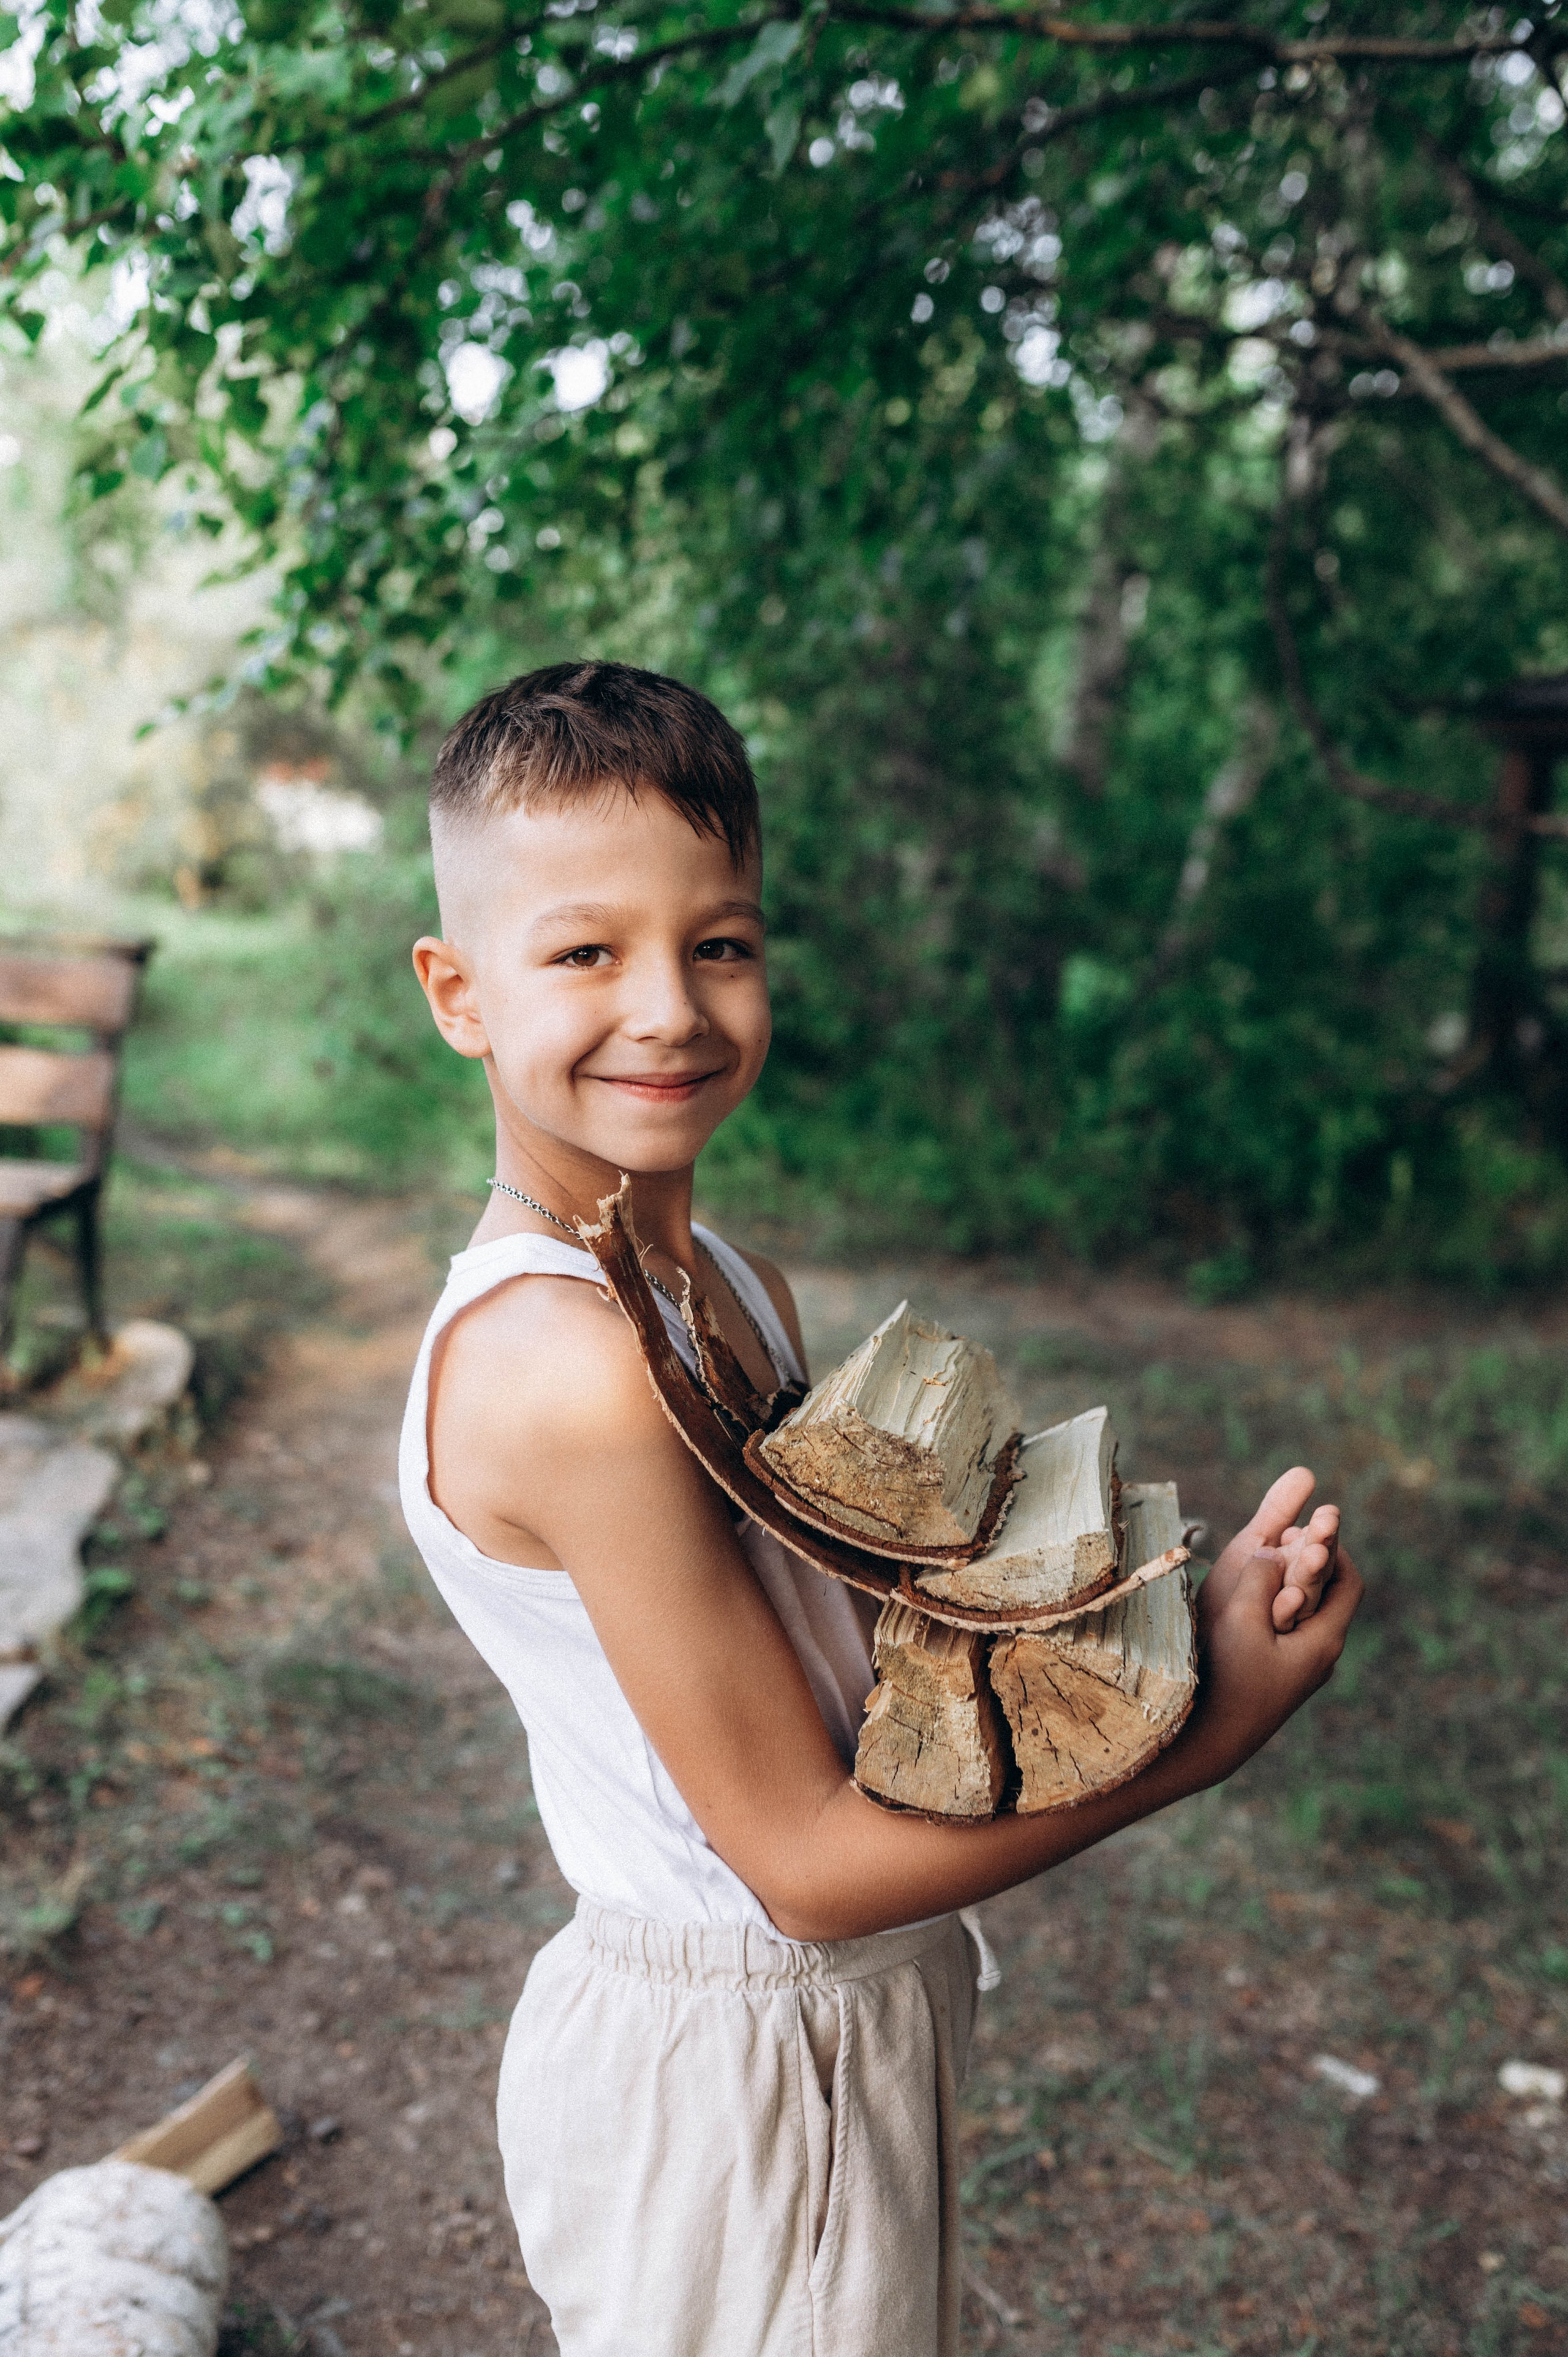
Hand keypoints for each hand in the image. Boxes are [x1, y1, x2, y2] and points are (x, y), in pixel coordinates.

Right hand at [1182, 1466, 1363, 1787]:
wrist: (1209, 1743)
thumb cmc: (1227, 1682)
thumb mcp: (1241, 1621)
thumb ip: (1259, 1579)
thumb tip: (1272, 1549)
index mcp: (1323, 1641)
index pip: (1349, 1583)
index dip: (1336, 1547)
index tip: (1310, 1522)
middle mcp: (1319, 1655)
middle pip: (1329, 1595)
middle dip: (1311, 1558)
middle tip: (1287, 1533)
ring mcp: (1298, 1669)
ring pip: (1306, 1612)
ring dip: (1291, 1580)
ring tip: (1269, 1557)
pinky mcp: (1277, 1676)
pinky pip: (1287, 1628)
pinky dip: (1276, 1603)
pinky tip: (1249, 1594)